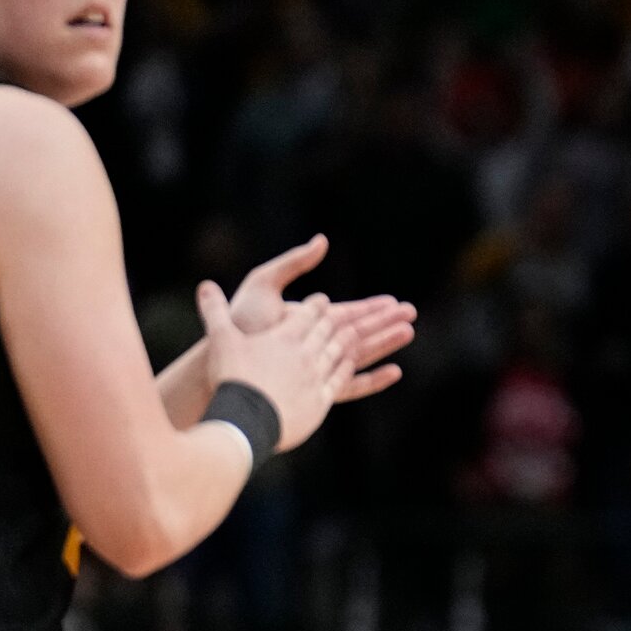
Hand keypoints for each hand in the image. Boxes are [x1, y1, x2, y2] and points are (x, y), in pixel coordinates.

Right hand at [196, 282, 349, 453]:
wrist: (246, 420)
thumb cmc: (232, 378)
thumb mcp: (220, 340)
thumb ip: (215, 311)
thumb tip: (205, 286)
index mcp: (284, 337)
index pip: (306, 315)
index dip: (316, 305)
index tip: (322, 299)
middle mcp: (306, 354)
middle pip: (327, 332)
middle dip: (338, 319)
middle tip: (350, 312)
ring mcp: (316, 378)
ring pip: (338, 353)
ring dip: (349, 341)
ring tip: (355, 332)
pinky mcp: (321, 401)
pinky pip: (341, 381)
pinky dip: (348, 369)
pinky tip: (351, 365)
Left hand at [227, 234, 415, 402]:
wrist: (219, 361)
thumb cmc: (239, 323)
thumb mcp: (264, 282)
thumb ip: (294, 263)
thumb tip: (322, 241)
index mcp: (307, 321)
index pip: (347, 313)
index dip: (371, 307)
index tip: (393, 301)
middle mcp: (314, 344)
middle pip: (359, 332)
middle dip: (386, 323)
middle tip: (411, 315)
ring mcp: (316, 367)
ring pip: (360, 355)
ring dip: (384, 344)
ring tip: (408, 333)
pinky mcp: (316, 388)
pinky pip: (352, 384)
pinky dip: (373, 378)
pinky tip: (394, 372)